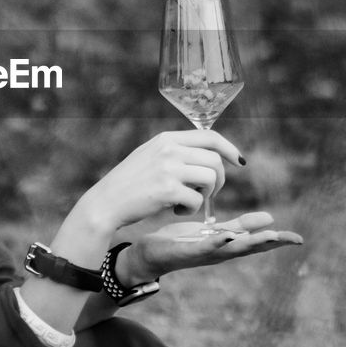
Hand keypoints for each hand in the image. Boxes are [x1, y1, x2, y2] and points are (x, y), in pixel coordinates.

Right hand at [73, 130, 243, 229]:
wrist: (106, 203)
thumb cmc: (129, 184)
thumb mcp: (150, 156)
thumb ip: (175, 151)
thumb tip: (208, 153)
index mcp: (166, 138)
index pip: (210, 136)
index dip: (229, 148)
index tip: (239, 162)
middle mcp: (169, 149)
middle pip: (215, 160)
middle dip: (219, 180)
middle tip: (208, 194)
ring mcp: (168, 168)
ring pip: (210, 178)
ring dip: (205, 195)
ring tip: (187, 202)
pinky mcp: (167, 189)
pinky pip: (197, 199)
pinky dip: (191, 209)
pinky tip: (175, 210)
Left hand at [122, 211, 303, 281]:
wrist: (149, 255)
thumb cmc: (183, 243)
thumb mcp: (217, 233)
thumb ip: (241, 226)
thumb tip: (271, 218)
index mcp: (228, 246)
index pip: (257, 243)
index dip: (278, 242)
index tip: (298, 240)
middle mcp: (220, 253)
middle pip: (249, 248)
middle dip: (270, 244)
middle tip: (291, 239)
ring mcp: (204, 254)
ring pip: (231, 249)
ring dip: (250, 243)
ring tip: (269, 235)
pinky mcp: (186, 251)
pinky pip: (204, 247)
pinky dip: (217, 243)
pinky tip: (227, 236)